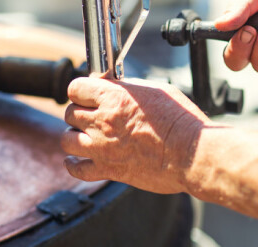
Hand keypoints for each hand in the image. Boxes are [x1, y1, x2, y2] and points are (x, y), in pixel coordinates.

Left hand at [60, 76, 212, 193]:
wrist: (191, 154)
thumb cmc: (180, 121)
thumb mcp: (156, 90)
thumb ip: (129, 89)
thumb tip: (117, 88)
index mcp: (114, 97)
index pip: (76, 88)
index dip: (81, 90)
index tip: (87, 94)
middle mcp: (103, 121)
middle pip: (70, 113)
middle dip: (79, 112)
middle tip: (91, 116)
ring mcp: (103, 147)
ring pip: (67, 140)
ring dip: (75, 136)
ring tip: (86, 136)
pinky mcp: (109, 170)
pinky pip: (77, 169)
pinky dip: (74, 164)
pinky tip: (77, 159)